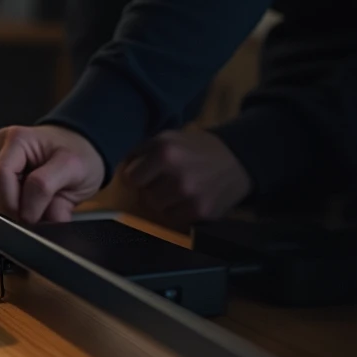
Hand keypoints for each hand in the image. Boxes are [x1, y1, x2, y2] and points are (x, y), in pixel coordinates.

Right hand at [0, 125, 104, 222]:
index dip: (23, 205)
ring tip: (24, 197)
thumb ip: (59, 202)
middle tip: (31, 212)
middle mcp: (3, 139)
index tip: (39, 219)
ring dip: (0, 196)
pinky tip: (12, 189)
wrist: (74, 145)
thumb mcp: (76, 176)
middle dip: (10, 202)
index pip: (10, 177)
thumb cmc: (76, 155)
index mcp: (23, 138)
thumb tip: (44, 227)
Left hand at [121, 129, 251, 225]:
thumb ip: (141, 152)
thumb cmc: (195, 147)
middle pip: (146, 196)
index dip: (138, 176)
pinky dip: (180, 211)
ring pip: (159, 209)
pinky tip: (190, 198)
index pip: (132, 178)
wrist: (236, 159)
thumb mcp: (167, 138)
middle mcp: (177, 176)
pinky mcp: (202, 212)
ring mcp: (191, 197)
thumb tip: (119, 170)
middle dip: (153, 189)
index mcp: (165, 152)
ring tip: (178, 190)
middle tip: (166, 181)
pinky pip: (176, 219)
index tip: (147, 174)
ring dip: (166, 202)